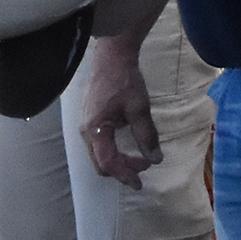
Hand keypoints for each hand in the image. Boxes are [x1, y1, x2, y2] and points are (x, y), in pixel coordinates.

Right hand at [75, 36, 157, 187]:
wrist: (111, 57)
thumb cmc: (124, 80)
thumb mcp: (139, 108)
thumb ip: (146, 136)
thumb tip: (155, 159)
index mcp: (95, 129)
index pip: (108, 163)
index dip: (124, 175)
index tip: (140, 182)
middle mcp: (85, 131)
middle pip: (100, 164)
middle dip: (121, 170)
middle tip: (143, 167)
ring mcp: (85, 125)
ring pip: (98, 156)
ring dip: (117, 161)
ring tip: (137, 158)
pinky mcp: (89, 120)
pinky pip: (98, 145)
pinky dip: (112, 152)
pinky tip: (126, 147)